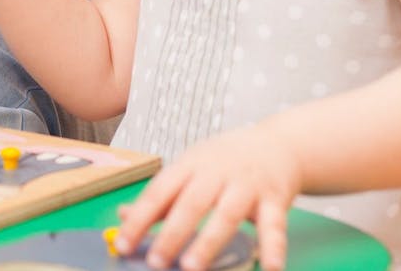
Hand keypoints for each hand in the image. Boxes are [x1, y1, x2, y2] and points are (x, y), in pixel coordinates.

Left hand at [115, 125, 298, 270]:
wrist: (278, 142)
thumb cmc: (227, 159)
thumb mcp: (190, 167)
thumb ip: (161, 195)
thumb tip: (123, 215)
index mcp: (190, 165)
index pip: (159, 192)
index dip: (140, 219)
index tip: (123, 244)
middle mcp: (217, 173)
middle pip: (191, 203)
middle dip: (171, 234)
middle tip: (155, 261)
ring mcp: (247, 185)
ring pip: (226, 215)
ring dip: (208, 242)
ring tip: (191, 268)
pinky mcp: (275, 199)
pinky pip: (274, 225)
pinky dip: (273, 247)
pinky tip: (270, 268)